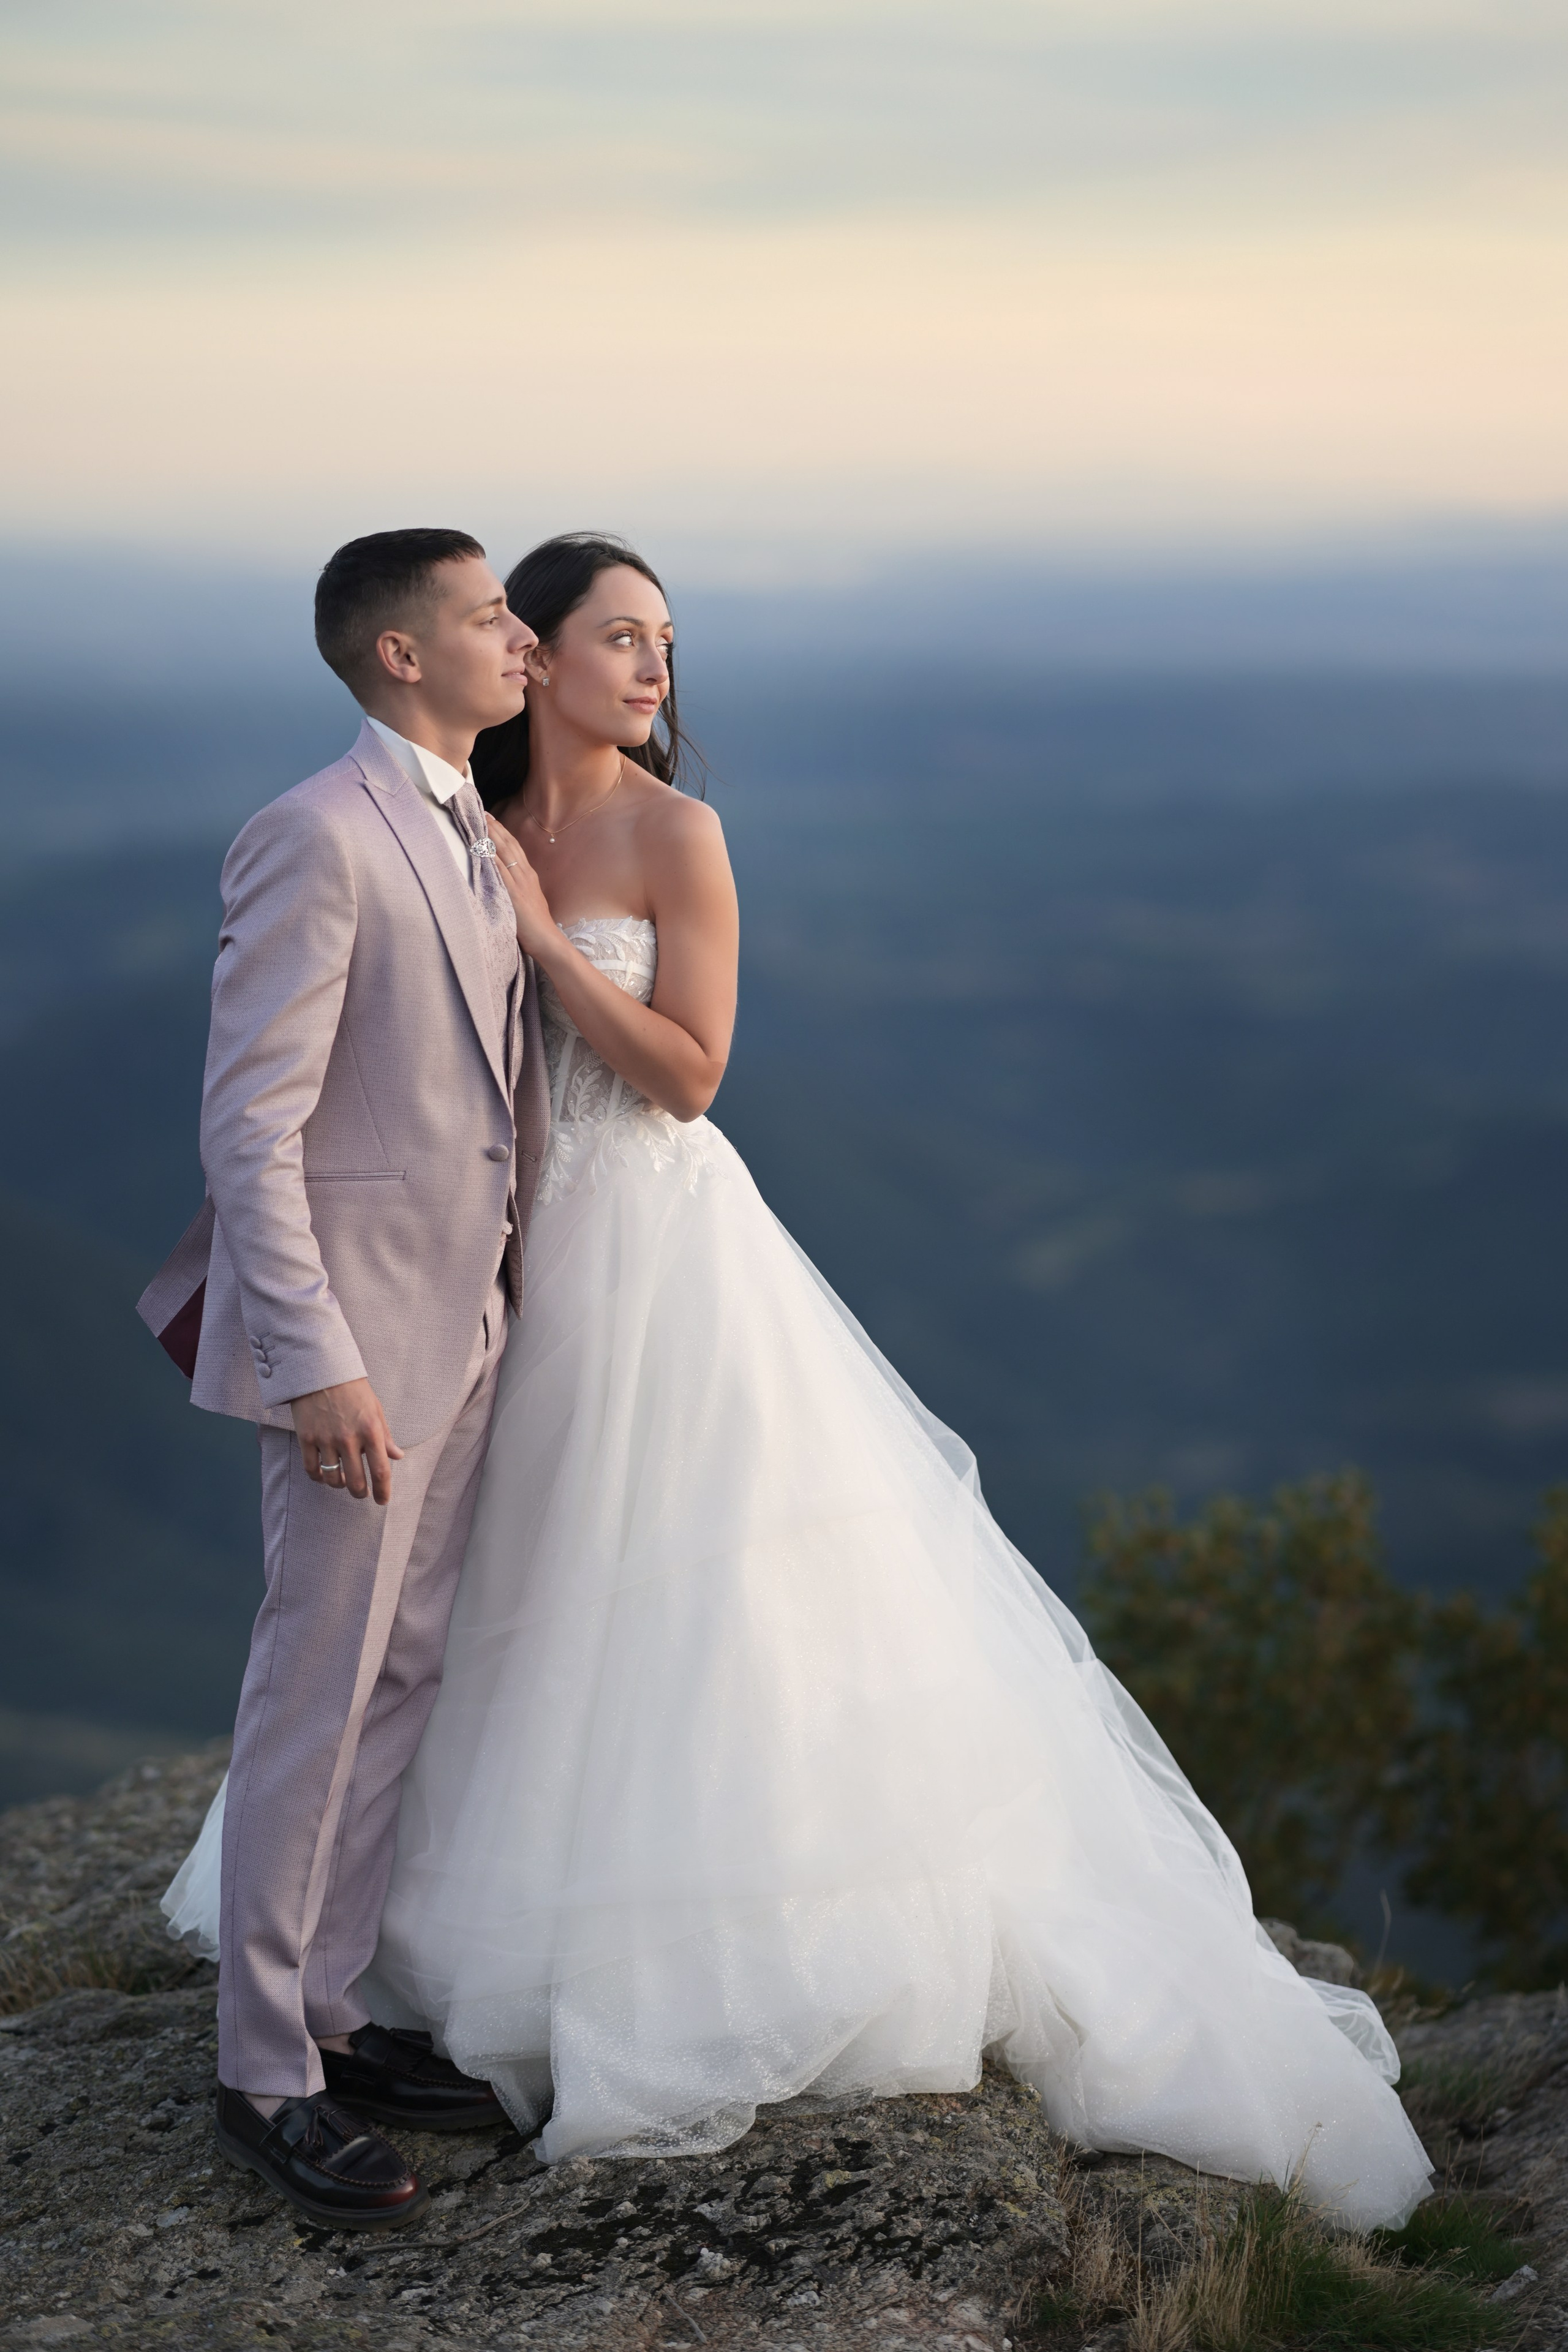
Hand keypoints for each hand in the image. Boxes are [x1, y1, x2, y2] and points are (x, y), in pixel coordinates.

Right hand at [290, 1378, 403, 1503]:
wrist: (321, 1370)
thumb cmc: (352, 1389)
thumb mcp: (375, 1409)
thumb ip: (385, 1436)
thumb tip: (397, 1456)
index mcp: (371, 1430)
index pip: (381, 1470)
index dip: (383, 1490)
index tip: (383, 1500)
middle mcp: (349, 1438)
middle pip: (356, 1481)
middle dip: (360, 1493)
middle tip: (362, 1493)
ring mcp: (326, 1439)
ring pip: (333, 1478)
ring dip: (339, 1485)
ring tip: (343, 1481)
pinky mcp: (306, 1438)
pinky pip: (312, 1469)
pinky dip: (318, 1478)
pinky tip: (323, 1476)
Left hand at [484, 815, 558, 958]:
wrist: (547, 939)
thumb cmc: (536, 925)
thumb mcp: (528, 900)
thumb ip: (517, 888)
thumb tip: (504, 881)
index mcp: (529, 876)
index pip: (515, 848)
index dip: (503, 833)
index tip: (492, 820)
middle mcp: (526, 874)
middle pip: (509, 845)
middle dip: (496, 828)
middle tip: (483, 813)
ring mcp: (520, 882)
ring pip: (505, 853)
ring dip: (492, 836)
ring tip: (481, 822)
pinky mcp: (514, 893)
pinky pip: (500, 870)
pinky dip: (491, 857)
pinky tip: (482, 847)